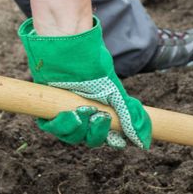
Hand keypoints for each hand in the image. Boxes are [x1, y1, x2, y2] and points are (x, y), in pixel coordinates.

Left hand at [19, 16, 150, 148]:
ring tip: (84, 110)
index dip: (111, 140)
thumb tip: (144, 141)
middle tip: (100, 117)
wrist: (71, 52)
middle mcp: (83, 115)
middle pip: (89, 139)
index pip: (106, 136)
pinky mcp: (48, 109)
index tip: (116, 139)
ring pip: (71, 136)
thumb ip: (130, 115)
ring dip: (79, 129)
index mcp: (100, 112)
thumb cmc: (94, 69)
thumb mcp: (115, 92)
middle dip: (96, 133)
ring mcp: (65, 113)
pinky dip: (62, 125)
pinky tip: (69, 114)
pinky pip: (53, 128)